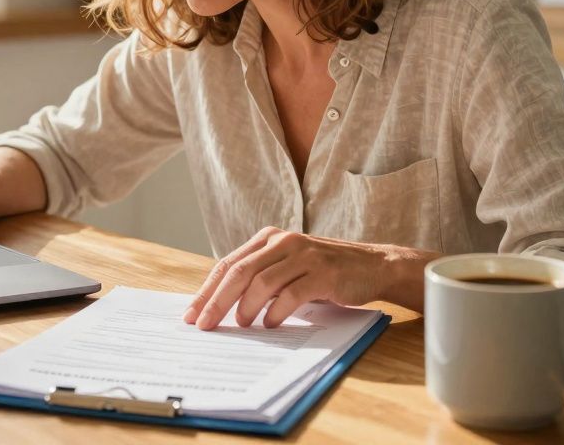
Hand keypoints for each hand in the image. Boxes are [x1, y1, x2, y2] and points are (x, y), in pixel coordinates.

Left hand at [183, 226, 434, 329]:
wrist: (372, 265)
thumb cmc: (324, 271)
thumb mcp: (288, 268)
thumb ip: (259, 279)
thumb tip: (221, 307)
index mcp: (269, 238)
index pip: (228, 264)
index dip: (207, 291)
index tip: (192, 314)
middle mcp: (283, 242)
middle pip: (239, 272)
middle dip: (216, 300)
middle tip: (204, 325)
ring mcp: (304, 255)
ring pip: (262, 281)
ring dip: (245, 306)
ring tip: (240, 325)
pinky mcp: (323, 272)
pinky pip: (291, 293)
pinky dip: (277, 311)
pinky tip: (270, 324)